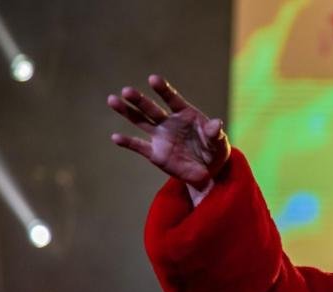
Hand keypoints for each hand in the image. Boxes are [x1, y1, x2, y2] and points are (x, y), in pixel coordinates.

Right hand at [107, 74, 229, 189]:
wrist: (208, 171)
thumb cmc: (214, 151)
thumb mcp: (219, 143)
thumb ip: (215, 133)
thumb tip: (216, 124)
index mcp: (185, 114)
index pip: (172, 99)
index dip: (163, 89)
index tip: (153, 79)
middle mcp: (169, 122)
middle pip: (151, 109)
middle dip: (139, 100)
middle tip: (126, 91)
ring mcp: (160, 137)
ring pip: (140, 121)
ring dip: (127, 112)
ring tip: (113, 100)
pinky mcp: (155, 153)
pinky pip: (139, 146)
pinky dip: (128, 142)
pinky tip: (116, 137)